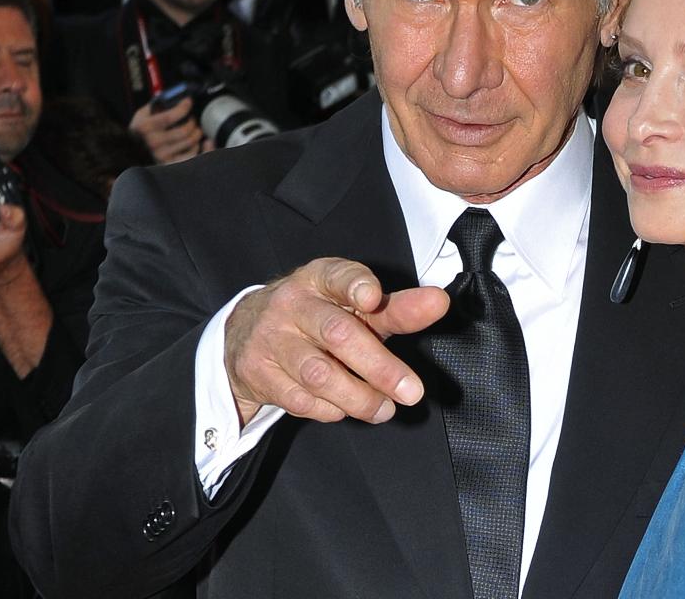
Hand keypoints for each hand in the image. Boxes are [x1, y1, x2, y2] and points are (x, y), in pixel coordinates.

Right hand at [129, 98, 204, 163]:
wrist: (131, 150)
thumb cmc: (141, 130)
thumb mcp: (143, 114)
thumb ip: (156, 104)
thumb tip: (175, 96)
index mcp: (145, 126)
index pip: (169, 117)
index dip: (183, 108)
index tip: (188, 102)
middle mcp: (153, 142)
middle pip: (184, 131)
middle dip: (192, 122)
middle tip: (192, 119)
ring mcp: (161, 154)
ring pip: (190, 142)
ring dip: (197, 133)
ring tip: (195, 130)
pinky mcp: (169, 163)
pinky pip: (192, 156)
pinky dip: (200, 148)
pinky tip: (199, 142)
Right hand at [224, 258, 450, 426]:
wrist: (246, 333)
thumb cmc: (318, 316)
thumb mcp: (351, 305)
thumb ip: (395, 308)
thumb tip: (438, 302)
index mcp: (319, 278)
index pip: (338, 275)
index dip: (354, 285)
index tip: (372, 297)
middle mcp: (292, 304)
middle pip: (337, 334)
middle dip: (379, 367)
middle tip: (412, 392)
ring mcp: (271, 339)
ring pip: (319, 374)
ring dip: (359, 398)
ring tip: (386, 409)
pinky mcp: (258, 372)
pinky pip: (300, 399)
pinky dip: (330, 409)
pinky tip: (346, 408)